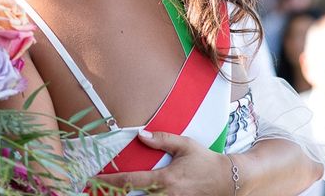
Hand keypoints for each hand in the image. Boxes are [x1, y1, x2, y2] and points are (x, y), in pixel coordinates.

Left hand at [93, 131, 231, 195]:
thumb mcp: (185, 145)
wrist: (229, 180)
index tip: (95, 179)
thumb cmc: (205, 160)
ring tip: (110, 193)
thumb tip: (141, 134)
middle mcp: (168, 194)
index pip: (132, 181)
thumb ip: (162, 139)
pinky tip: (133, 195)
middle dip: (114, 195)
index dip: (112, 181)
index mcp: (166, 178)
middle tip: (96, 189)